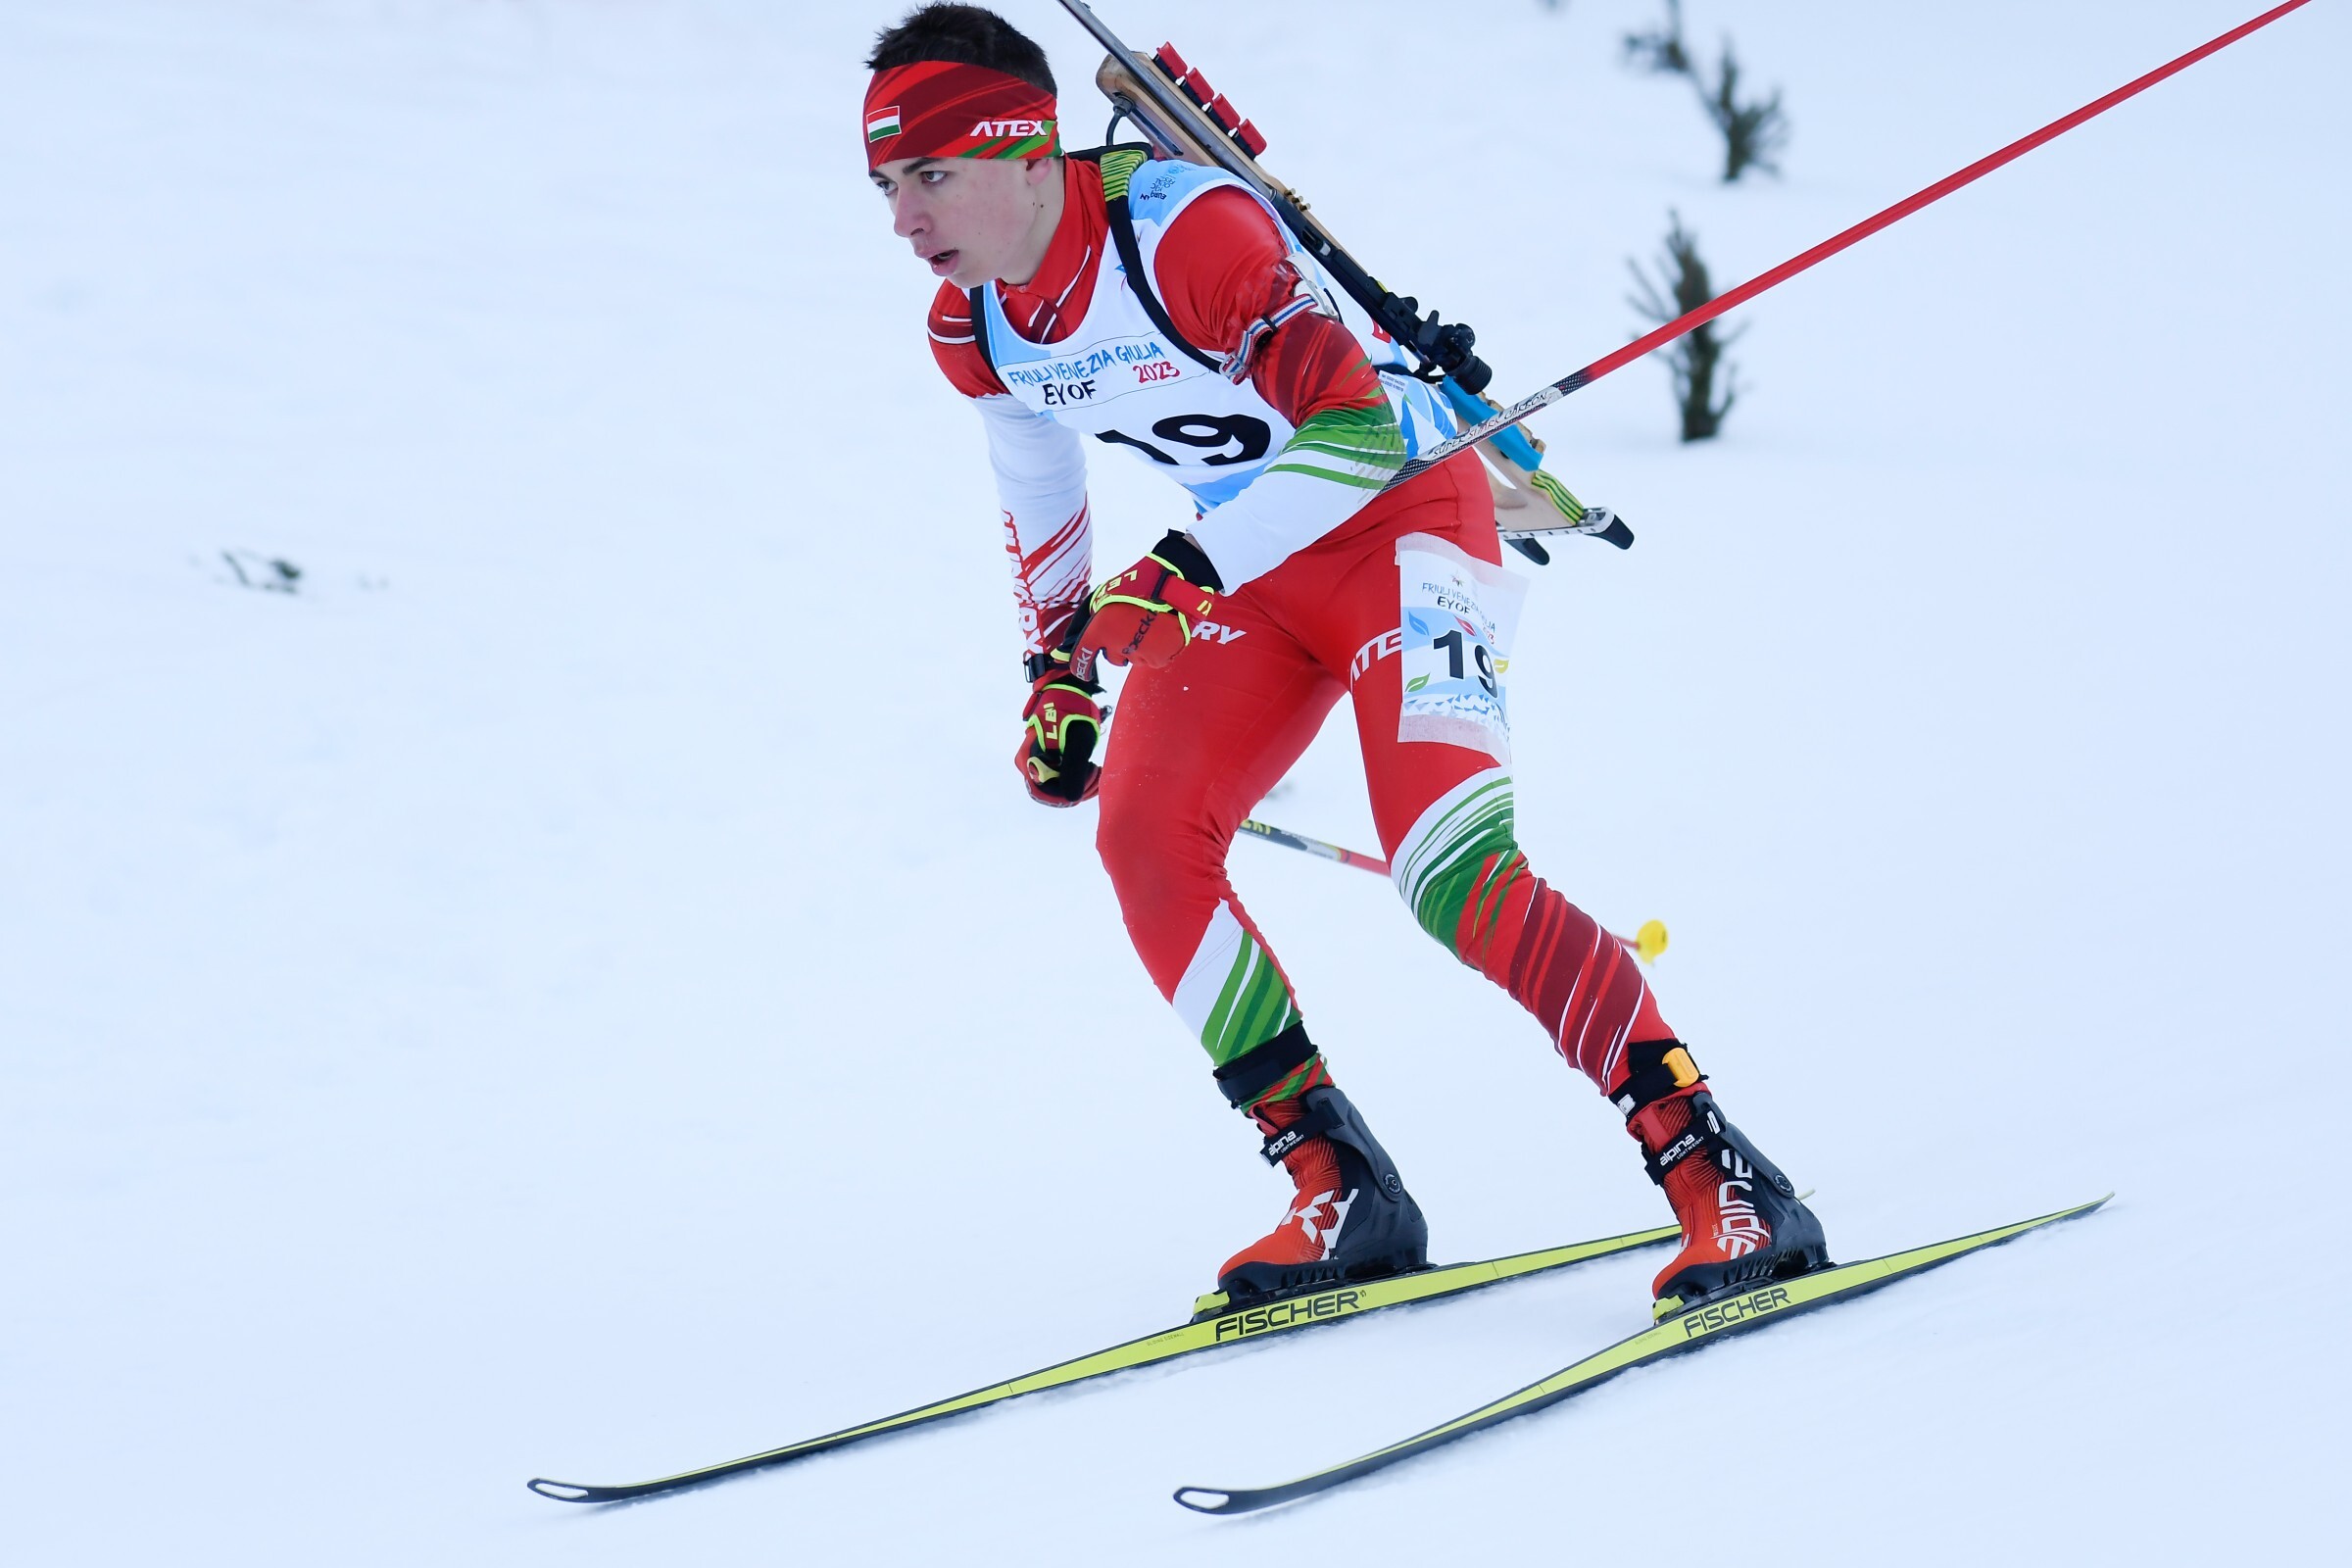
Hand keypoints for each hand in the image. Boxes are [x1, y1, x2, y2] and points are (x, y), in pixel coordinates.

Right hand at [1016, 663, 1104, 805]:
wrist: (1069, 690)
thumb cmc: (1072, 711)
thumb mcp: (1077, 741)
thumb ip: (1073, 770)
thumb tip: (1072, 798)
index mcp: (1028, 761)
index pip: (1046, 794)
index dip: (1069, 794)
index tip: (1089, 778)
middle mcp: (1029, 765)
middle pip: (1052, 793)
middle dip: (1078, 788)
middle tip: (1097, 772)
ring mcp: (1037, 763)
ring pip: (1058, 788)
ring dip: (1081, 784)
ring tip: (1097, 769)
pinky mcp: (1047, 761)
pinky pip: (1061, 779)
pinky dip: (1078, 777)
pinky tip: (1093, 769)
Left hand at [1073, 531, 1223, 671]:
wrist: (1174, 586)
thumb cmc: (1139, 585)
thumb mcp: (1107, 594)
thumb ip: (1094, 615)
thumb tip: (1086, 631)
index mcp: (1099, 630)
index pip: (1081, 657)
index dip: (1080, 665)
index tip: (1082, 671)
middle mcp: (1116, 648)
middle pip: (1112, 658)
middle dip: (1117, 647)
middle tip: (1130, 626)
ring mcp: (1139, 656)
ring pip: (1134, 659)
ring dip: (1137, 648)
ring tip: (1149, 625)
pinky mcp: (1159, 660)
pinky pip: (1153, 660)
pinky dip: (1155, 650)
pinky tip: (1161, 631)